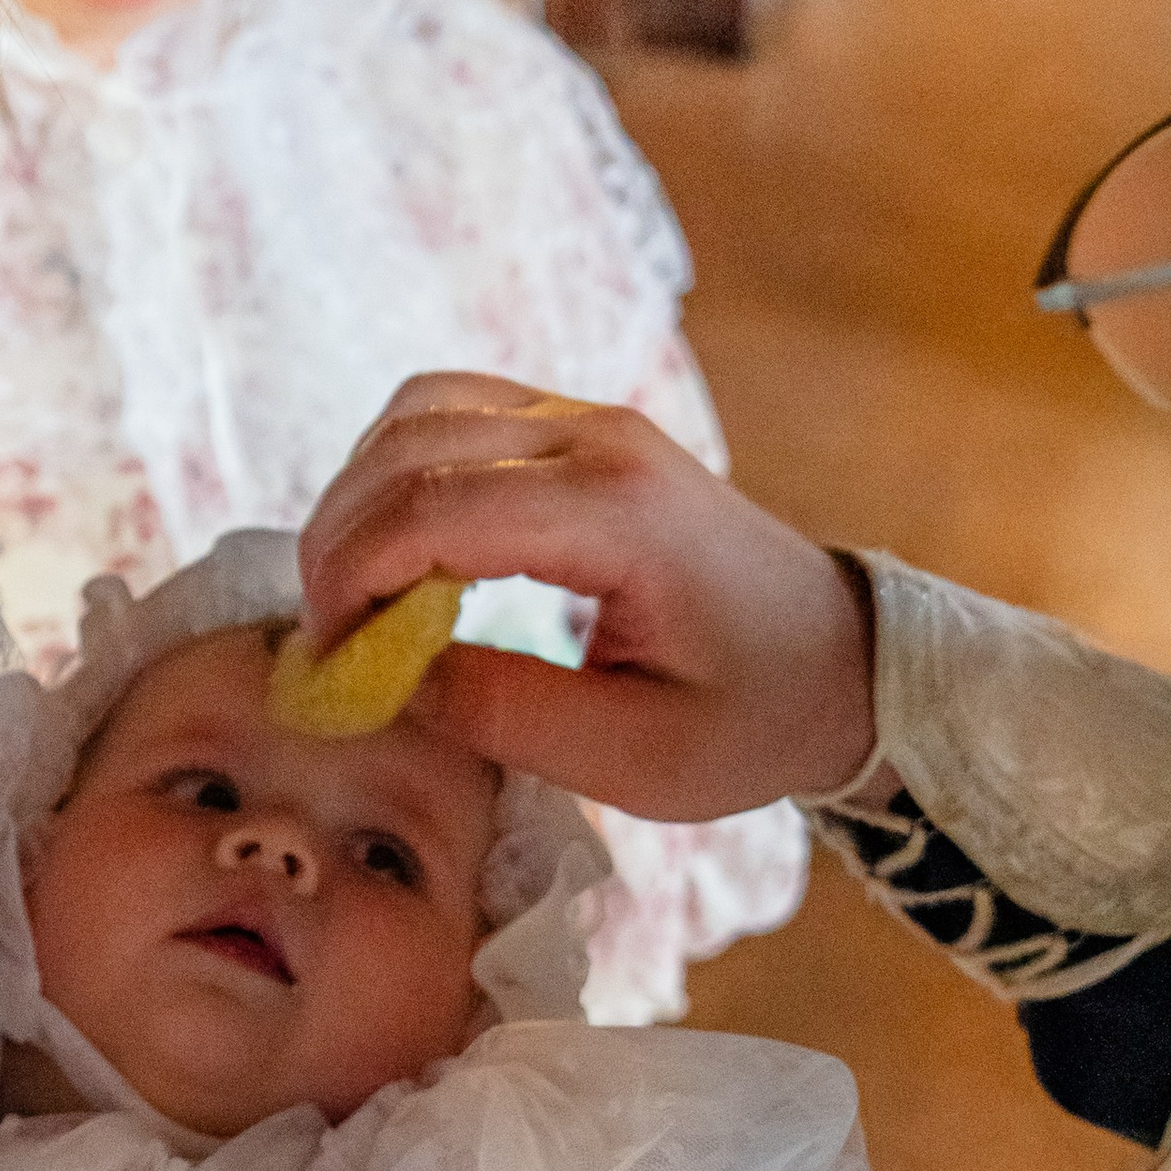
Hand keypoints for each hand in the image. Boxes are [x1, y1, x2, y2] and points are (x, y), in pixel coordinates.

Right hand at [297, 376, 876, 820]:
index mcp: (621, 514)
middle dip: (339, 544)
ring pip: (415, 413)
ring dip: (359, 498)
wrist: (843, 660)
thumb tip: (383, 680)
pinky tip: (398, 549)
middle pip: (408, 450)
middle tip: (328, 643)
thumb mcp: (638, 759)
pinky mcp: (574, 428)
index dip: (352, 581)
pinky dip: (395, 470)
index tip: (329, 665)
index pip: (436, 509)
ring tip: (355, 599)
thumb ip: (504, 717)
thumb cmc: (754, 717)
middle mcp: (598, 441)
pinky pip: (447, 411)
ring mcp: (587, 422)